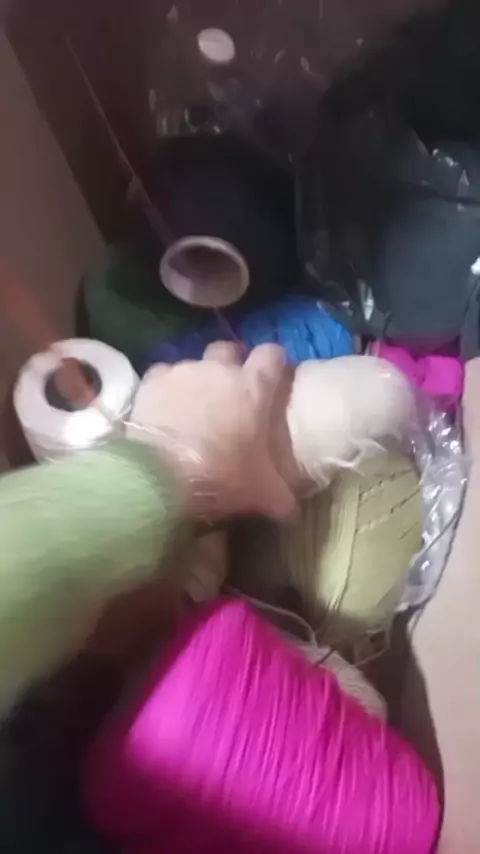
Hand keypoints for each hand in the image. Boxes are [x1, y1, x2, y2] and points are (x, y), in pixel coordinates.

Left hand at [127, 342, 296, 520]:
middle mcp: (219, 369)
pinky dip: (166, 388)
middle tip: (231, 389)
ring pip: (194, 363)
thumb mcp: (261, 493)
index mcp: (254, 386)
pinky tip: (165, 409)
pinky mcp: (152, 381)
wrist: (161, 478)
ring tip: (193, 406)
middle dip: (231, 362)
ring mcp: (183, 371)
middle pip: (229, 349)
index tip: (273, 377)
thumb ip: (281, 497)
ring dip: (197, 379)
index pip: (272, 355)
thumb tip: (291, 511)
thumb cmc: (221, 477)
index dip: (274, 363)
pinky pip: (163, 375)